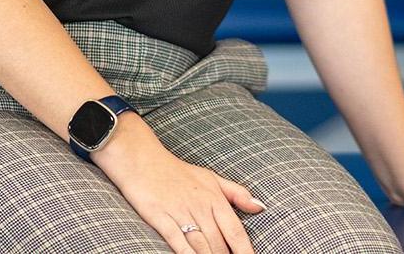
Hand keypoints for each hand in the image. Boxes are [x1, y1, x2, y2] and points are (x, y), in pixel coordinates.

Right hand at [95, 117, 264, 253]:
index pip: (236, 231)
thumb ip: (237, 194)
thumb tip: (261, 207)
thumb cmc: (178, 172)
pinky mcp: (160, 217)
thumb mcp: (212, 178)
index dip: (245, 251)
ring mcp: (180, 212)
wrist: (143, 159)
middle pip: (219, 243)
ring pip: (201, 245)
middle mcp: (200, 207)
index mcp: (215, 198)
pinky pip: (177, 241)